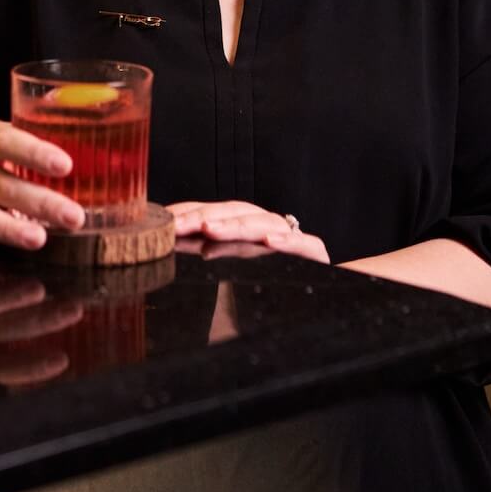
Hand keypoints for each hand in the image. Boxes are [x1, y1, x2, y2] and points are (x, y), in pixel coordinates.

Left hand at [168, 200, 330, 263]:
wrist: (328, 279)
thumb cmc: (278, 272)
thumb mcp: (239, 263)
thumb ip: (213, 251)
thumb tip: (175, 246)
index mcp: (246, 225)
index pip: (214, 212)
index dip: (188, 212)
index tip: (162, 218)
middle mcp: (266, 225)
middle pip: (232, 214)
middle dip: (201, 218)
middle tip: (175, 226)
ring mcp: (289, 236)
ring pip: (260, 224)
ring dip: (234, 226)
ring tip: (210, 230)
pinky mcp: (314, 251)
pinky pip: (300, 243)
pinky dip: (285, 241)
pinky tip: (270, 241)